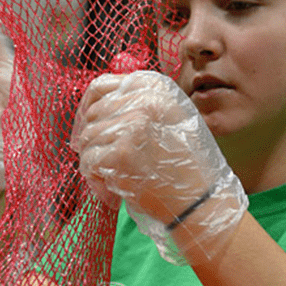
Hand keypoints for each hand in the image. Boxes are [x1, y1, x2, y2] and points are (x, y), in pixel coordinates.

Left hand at [72, 71, 247, 265]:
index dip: (90, 107)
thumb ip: (139, 103)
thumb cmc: (184, 163)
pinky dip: (95, 177)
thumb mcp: (172, 117)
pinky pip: (87, 160)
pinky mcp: (120, 153)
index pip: (101, 86)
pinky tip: (116, 185)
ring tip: (120, 174)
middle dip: (95, 139)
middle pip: (92, 114)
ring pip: (86, 138)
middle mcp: (145, 101)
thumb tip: (91, 106)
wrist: (199, 199)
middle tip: (112, 160)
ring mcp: (132, 126)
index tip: (90, 126)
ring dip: (96, 160)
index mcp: (157, 88)